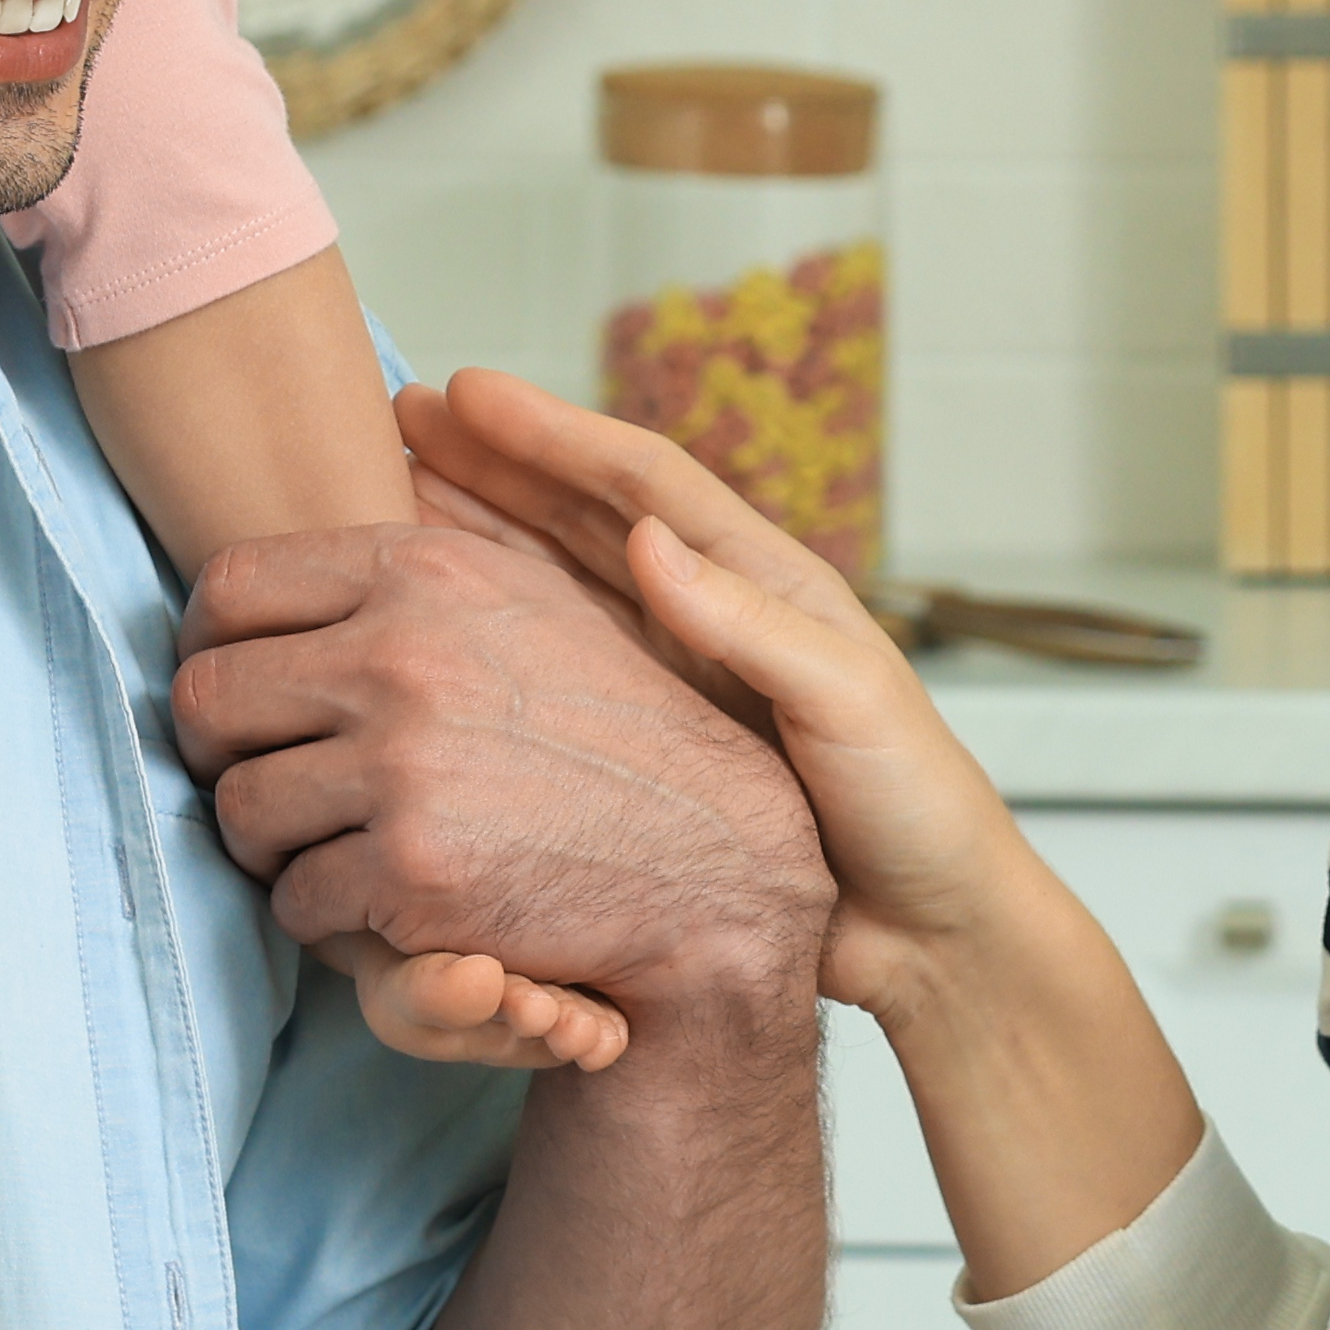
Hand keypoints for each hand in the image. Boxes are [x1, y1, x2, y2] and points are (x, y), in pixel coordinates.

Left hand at [171, 514, 830, 1082]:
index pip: (229, 590)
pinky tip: (388, 907)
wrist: (717, 861)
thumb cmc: (618, 732)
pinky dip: (332, 921)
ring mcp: (402, 767)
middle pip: (205, 702)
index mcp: (423, 573)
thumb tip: (335, 509)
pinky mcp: (411, 872)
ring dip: (275, 848)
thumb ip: (425, 562)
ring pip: (240, 813)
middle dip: (223, 756)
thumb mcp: (533, 602)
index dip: (210, 649)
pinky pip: (297, 904)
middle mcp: (401, 657)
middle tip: (266, 782)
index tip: (239, 693)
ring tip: (334, 848)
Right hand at [398, 372, 1031, 1024]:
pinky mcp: (648, 760)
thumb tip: (650, 543)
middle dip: (493, 466)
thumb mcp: (853, 703)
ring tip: (395, 496)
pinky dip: (492, 641)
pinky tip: (435, 633)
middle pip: (582, 519)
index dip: (552, 433)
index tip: (467, 391)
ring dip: (480, 537)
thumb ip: (756, 626)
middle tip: (402, 419)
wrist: (934, 938)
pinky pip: (554, 680)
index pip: (642, 482)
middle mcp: (709, 620)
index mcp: (764, 582)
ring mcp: (674, 688)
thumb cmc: (917, 810)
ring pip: (556, 588)